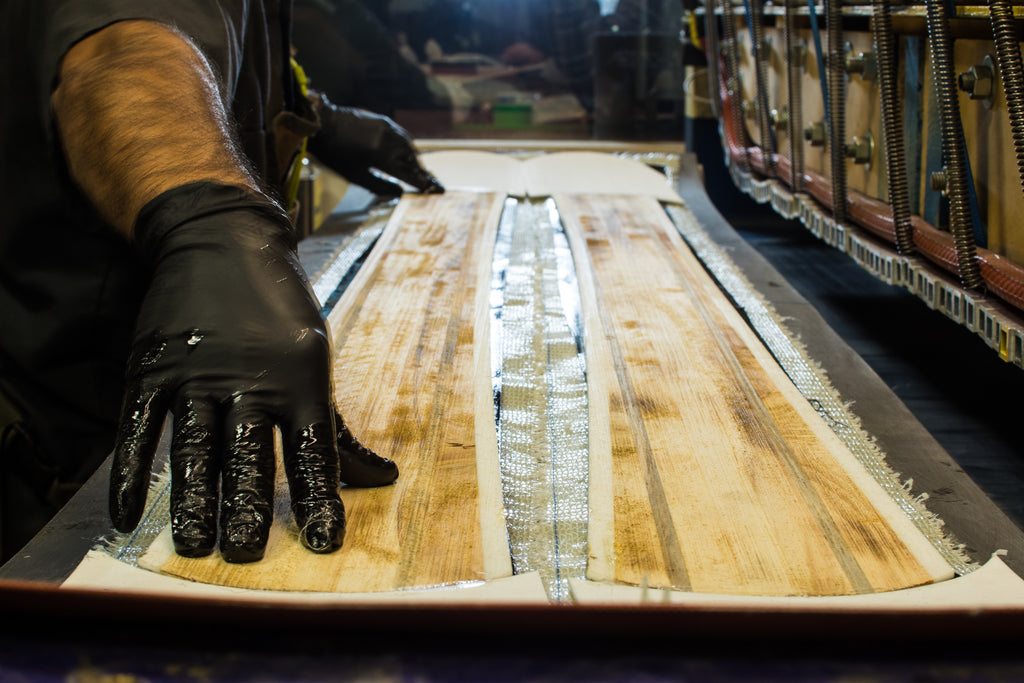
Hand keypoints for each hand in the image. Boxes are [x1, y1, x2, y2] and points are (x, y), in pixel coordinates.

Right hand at [109, 182, 394, 562]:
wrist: (220, 241)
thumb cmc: (279, 310)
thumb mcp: (317, 359)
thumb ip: (338, 427)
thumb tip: (382, 480)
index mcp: (298, 382)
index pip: (314, 453)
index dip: (319, 499)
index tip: (324, 543)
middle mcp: (247, 382)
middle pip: (248, 456)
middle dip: (246, 507)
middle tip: (243, 554)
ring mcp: (194, 376)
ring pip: (192, 449)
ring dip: (192, 500)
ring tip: (193, 546)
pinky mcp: (151, 369)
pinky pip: (137, 430)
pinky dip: (129, 473)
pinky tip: (127, 516)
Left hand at [308, 93, 443, 196]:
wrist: (322, 124)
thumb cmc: (335, 155)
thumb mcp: (355, 176)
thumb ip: (380, 185)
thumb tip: (399, 191)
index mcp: (381, 156)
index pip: (408, 174)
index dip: (423, 183)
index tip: (437, 190)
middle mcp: (388, 140)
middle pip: (413, 159)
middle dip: (422, 171)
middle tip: (429, 181)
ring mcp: (387, 128)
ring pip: (409, 146)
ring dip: (415, 159)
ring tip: (418, 169)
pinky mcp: (383, 121)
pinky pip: (401, 136)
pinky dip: (406, 147)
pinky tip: (405, 154)